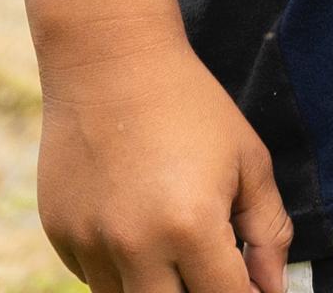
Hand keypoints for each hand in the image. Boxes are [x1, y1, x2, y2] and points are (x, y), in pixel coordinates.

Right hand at [36, 33, 287, 292]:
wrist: (110, 62)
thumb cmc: (190, 106)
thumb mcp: (247, 160)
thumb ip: (267, 231)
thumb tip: (273, 287)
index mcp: (191, 227)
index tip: (252, 286)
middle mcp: (135, 246)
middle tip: (211, 269)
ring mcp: (91, 244)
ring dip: (156, 287)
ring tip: (172, 239)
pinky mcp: (60, 236)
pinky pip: (95, 278)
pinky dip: (120, 269)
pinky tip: (135, 225)